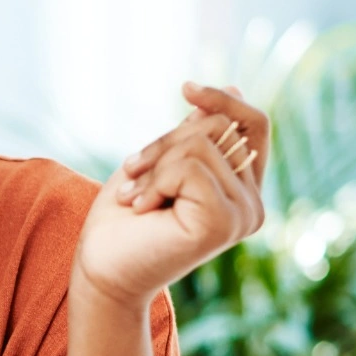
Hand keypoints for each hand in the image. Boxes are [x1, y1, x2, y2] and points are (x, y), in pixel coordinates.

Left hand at [73, 83, 268, 312]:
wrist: (101, 268)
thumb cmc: (126, 219)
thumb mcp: (163, 162)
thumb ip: (198, 134)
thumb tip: (234, 88)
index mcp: (243, 188)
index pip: (254, 124)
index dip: (223, 100)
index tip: (185, 89)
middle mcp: (252, 203)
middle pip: (219, 127)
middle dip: (165, 141)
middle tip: (131, 172)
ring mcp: (243, 215)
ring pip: (200, 145)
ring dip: (154, 165)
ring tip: (134, 198)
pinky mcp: (225, 223)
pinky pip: (190, 168)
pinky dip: (156, 181)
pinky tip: (142, 209)